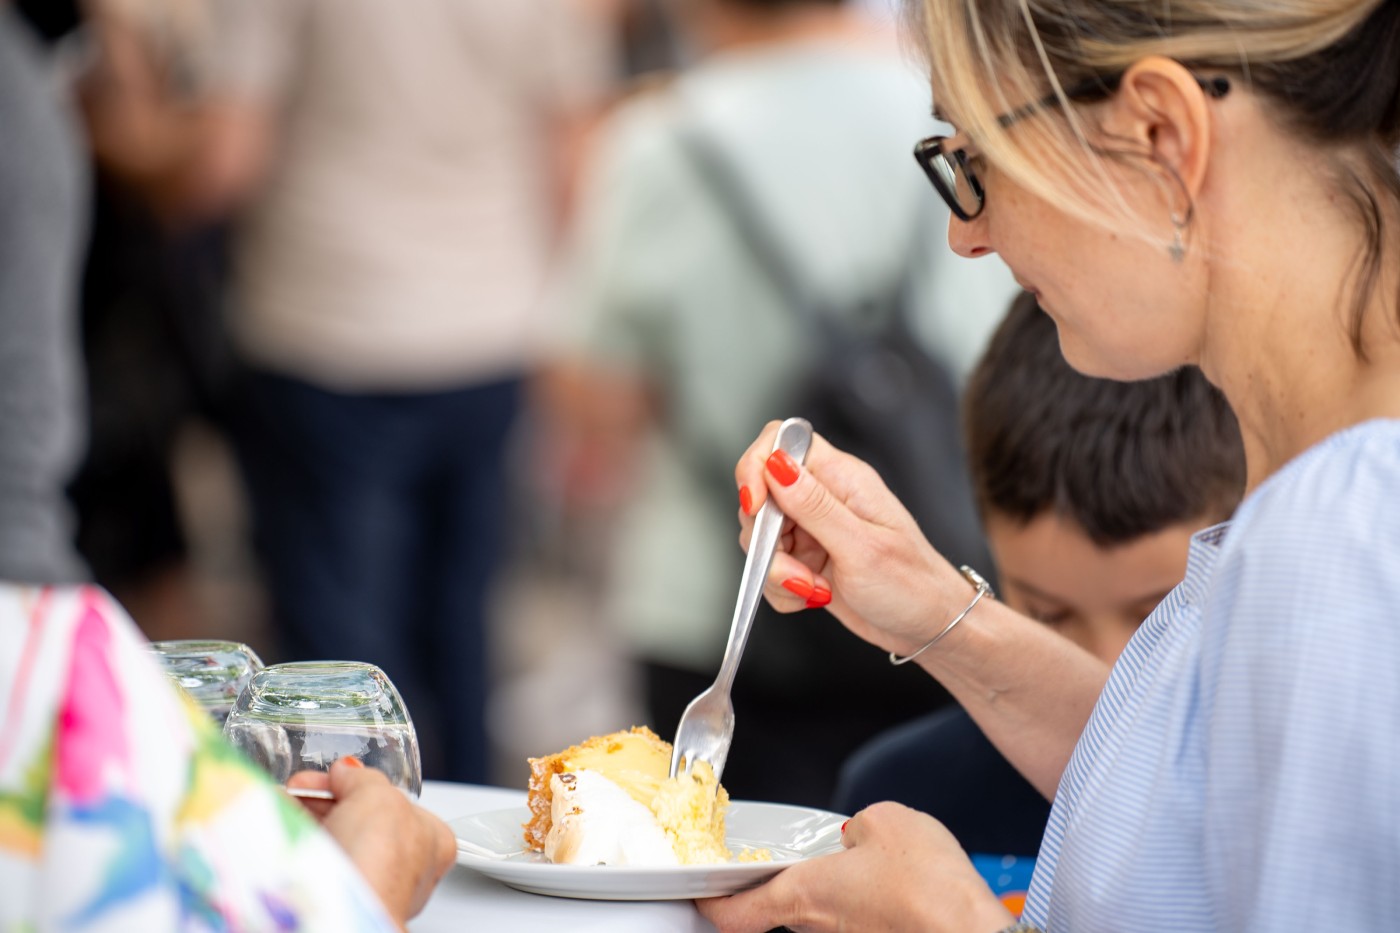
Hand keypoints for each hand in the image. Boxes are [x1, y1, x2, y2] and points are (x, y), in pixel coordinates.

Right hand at [287, 759, 455, 925]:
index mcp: (432, 840)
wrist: (343, 911)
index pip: (394, 800)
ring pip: (334, 840)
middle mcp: (405, 868)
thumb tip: (347, 771)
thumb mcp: (376, 794)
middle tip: (301, 789)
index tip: (335, 776)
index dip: (358, 784)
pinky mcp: (339, 899)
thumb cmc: (378, 863)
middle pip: (359, 819)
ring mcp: (371, 886)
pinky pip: (315, 861)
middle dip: (324, 802)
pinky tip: (281, 828)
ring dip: (305, 819)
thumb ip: (362, 776)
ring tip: (283, 804)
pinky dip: (296, 841)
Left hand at [696, 801, 1012, 932]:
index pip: (734, 913)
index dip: (713, 904)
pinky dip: (870, 906)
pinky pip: (863, 923)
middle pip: (781, 913)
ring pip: (825, 919)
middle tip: (790, 863)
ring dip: (835, 895)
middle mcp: (821, 928)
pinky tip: (897, 888)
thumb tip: (861, 837)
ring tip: (865, 868)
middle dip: (786, 887)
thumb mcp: (887, 822)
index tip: (703, 897)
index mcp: (804, 894)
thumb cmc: (928, 888)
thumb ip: (861, 827)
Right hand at [734, 421, 971, 656]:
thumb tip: (775, 463)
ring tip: (814, 589)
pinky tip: (813, 598)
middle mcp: (825, 497)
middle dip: (764, 539)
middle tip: (795, 569)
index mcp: (843, 478)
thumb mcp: (862, 547)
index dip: (756, 467)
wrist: (930, 627)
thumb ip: (814, 506)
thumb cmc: (913, 586)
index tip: (755, 507)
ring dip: (776, 571)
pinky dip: (782, 589)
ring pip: (760, 537)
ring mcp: (813, 528)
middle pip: (761, 495)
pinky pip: (769, 568)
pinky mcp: (806, 558)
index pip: (781, 441)